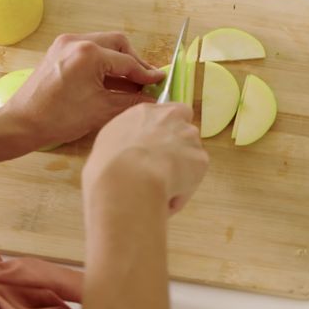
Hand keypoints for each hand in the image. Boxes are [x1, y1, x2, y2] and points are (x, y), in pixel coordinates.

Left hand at [2, 33, 164, 147]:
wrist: (21, 124)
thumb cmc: (58, 118)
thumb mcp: (102, 110)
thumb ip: (131, 100)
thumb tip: (151, 98)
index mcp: (88, 54)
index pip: (128, 62)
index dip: (147, 74)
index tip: (160, 82)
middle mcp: (77, 41)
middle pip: (118, 43)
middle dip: (133, 61)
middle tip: (144, 81)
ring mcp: (65, 44)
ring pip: (103, 45)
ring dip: (118, 61)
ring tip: (128, 83)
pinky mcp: (58, 52)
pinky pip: (88, 51)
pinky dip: (102, 63)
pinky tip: (109, 81)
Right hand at [82, 103, 207, 214]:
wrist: (128, 180)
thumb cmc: (108, 164)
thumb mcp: (108, 142)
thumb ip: (128, 138)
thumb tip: (132, 150)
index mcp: (145, 112)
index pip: (168, 112)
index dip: (166, 130)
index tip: (159, 146)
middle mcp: (172, 118)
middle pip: (184, 130)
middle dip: (178, 149)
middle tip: (162, 169)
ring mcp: (189, 138)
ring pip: (191, 155)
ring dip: (181, 170)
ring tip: (160, 188)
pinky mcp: (200, 159)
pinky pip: (193, 178)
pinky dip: (183, 190)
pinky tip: (165, 196)